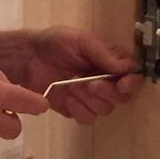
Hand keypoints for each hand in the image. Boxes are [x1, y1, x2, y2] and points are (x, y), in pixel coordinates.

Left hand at [20, 27, 142, 124]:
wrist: (26, 58)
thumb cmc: (55, 44)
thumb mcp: (81, 40)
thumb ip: (105, 54)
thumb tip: (130, 68)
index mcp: (110, 61)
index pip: (132, 76)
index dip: (131, 83)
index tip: (122, 84)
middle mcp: (105, 80)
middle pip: (122, 97)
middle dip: (108, 92)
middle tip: (90, 84)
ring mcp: (90, 97)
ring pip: (105, 109)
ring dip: (90, 99)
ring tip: (72, 86)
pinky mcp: (75, 109)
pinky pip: (87, 118)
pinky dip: (78, 110)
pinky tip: (67, 99)